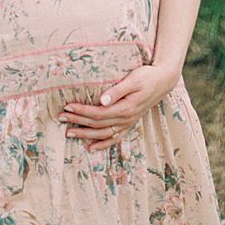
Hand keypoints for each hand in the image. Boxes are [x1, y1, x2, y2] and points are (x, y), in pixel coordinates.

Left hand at [59, 63, 178, 151]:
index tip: (68, 106)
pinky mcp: (129, 123)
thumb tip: (102, 100)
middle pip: (97, 124)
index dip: (82, 111)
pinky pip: (114, 138)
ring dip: (85, 134)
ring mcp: (128, 123)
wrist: (163, 81)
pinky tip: (91, 147)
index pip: (98, 113)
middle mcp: (126, 119)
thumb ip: (117, 91)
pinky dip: (102, 144)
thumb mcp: (133, 79)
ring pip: (103, 134)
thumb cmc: (147, 76)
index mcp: (125, 108)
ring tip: (69, 132)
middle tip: (61, 117)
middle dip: (78, 121)